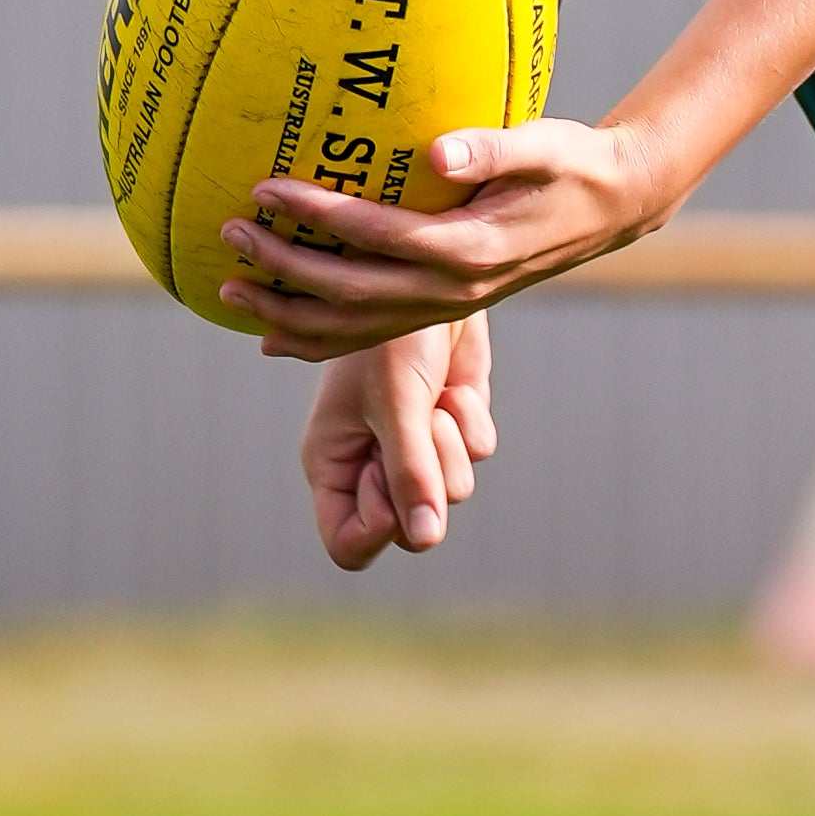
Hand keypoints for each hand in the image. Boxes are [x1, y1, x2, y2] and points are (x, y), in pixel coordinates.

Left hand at [217, 115, 670, 359]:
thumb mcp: (544, 145)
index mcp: (470, 248)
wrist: (611, 207)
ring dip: (288, 314)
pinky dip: (318, 341)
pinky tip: (275, 336)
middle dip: (283, 267)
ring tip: (230, 292)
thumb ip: (492, 148)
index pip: (376, 235)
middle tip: (231, 233)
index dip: (317, 214)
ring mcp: (447, 309)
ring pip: (353, 330)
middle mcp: (453, 290)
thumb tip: (434, 153)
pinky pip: (370, 338)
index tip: (267, 187)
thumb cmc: (573, 163)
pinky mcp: (443, 312)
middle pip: (350, 292)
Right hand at [300, 316, 495, 567]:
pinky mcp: (455, 418)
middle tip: (419, 427)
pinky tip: (453, 385)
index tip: (387, 475)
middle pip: (411, 526)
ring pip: (453, 490)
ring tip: (432, 399)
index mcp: (336, 464)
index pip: (351, 543)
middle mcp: (374, 463)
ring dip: (450, 443)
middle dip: (425, 479)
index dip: (377, 526)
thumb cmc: (391, 333)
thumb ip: (409, 471)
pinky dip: (471, 418)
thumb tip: (426, 537)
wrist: (430, 272)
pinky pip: (478, 449)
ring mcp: (418, 443)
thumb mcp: (396, 401)